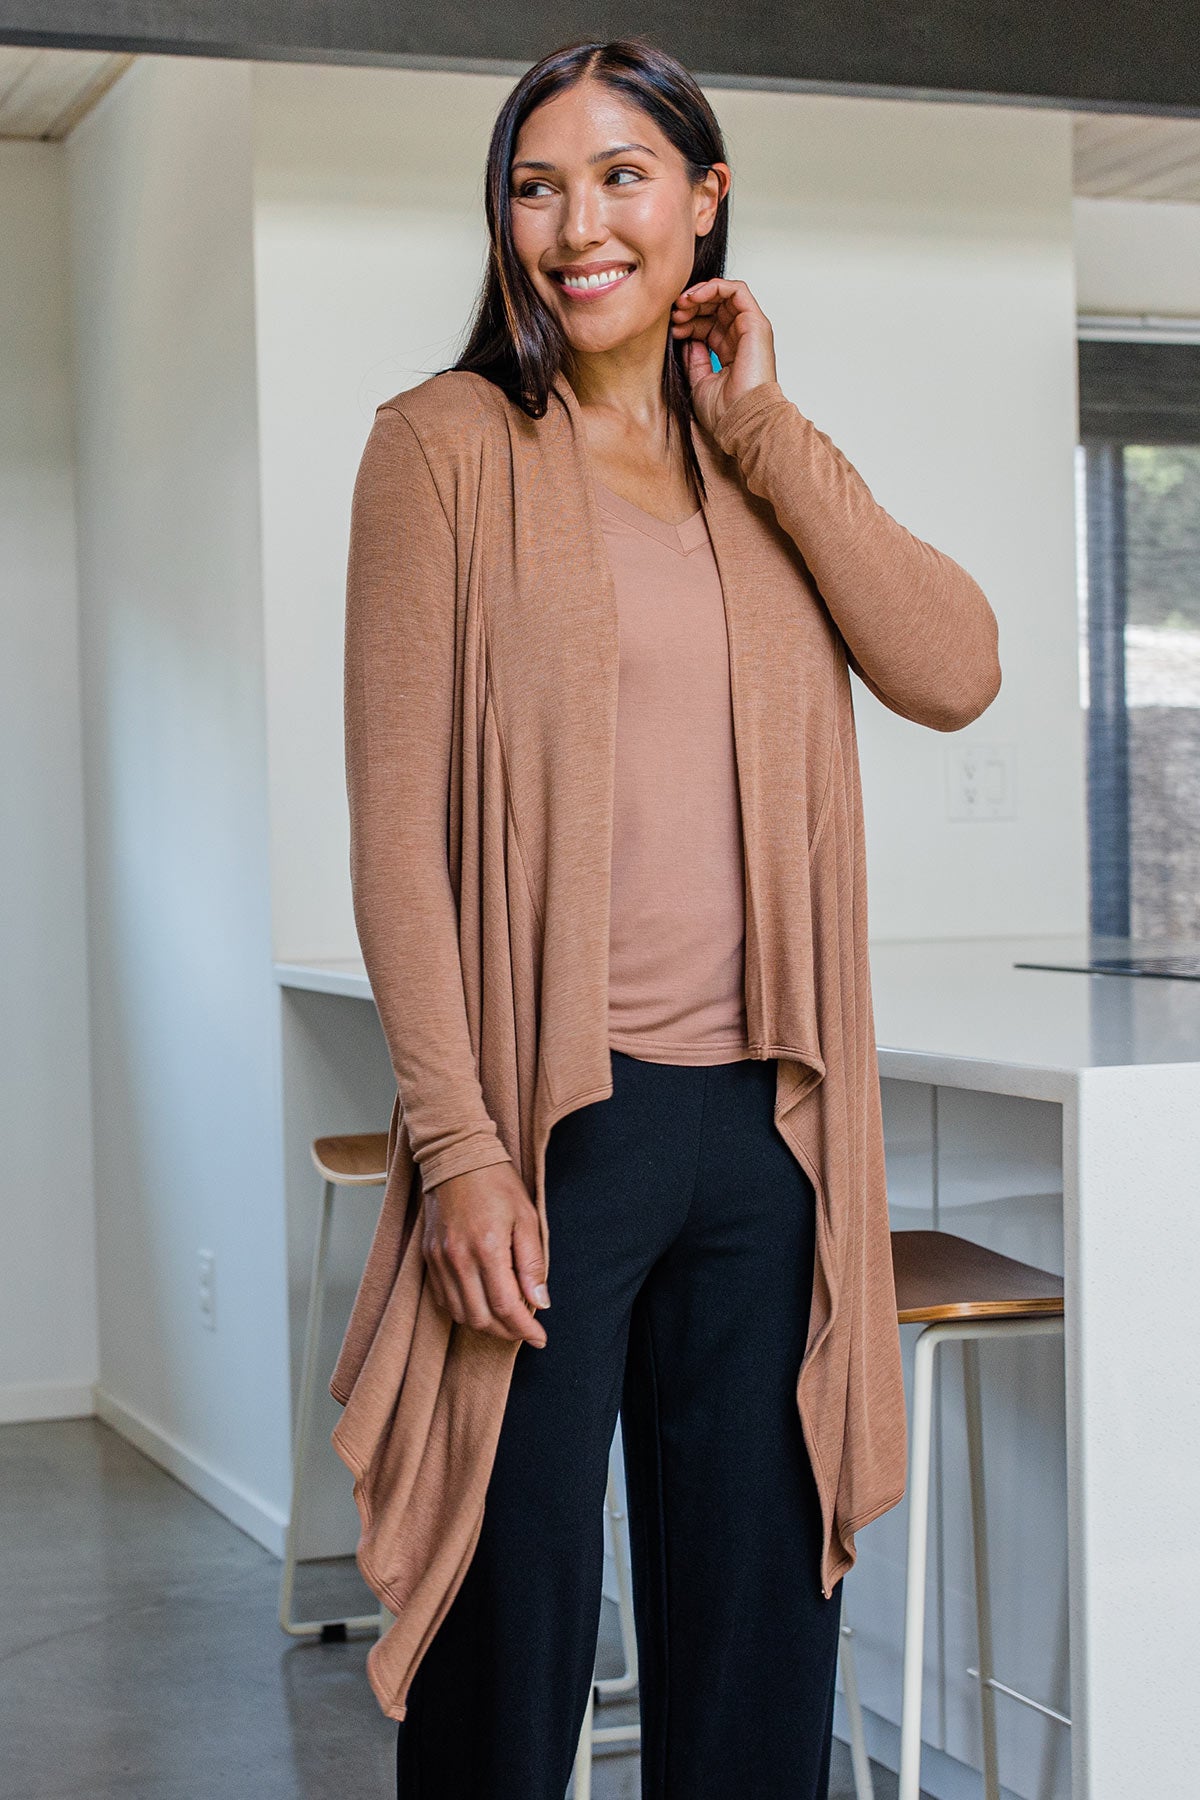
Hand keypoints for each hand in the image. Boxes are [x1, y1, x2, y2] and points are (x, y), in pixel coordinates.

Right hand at [421, 1162, 549, 1346]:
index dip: (525, 1329)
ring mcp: (439, 1259)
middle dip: (506, 1332)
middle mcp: (458, 1259)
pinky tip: (481, 1302)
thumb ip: (532, 1263)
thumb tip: (540, 1302)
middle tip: (525, 1329)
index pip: (506, 1307)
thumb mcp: (527, 1218)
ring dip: (485, 1324)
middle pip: (481, 1319)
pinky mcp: (428, 1257)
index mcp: (487, 1248)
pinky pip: (443, 1299)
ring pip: (460, 1314)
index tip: (540, 1337)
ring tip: (506, 1318)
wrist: (456, 1157)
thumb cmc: (496, 1183)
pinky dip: (463, 1310)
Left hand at [670, 276, 777, 438]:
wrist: (742, 421)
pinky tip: (694, 298)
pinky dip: (714, 287)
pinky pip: (736, 291)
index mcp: (730, 352)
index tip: (672, 329)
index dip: (689, 321)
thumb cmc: (726, 412)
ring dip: (700, 294)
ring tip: (681, 305)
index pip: (709, 324)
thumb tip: (686, 339)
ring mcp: (750, 329)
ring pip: (725, 295)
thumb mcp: (699, 382)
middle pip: (715, 307)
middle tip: (674, 314)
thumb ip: (694, 359)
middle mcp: (742, 338)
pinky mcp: (756, 323)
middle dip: (691, 306)